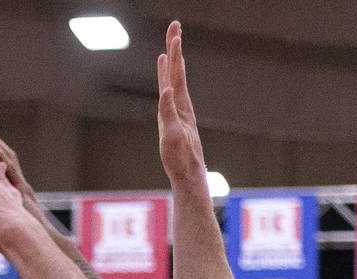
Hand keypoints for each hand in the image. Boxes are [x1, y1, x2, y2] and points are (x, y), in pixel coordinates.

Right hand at [157, 22, 208, 189]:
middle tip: (175, 26)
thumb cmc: (180, 158)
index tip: (175, 33)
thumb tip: (167, 90)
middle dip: (175, 49)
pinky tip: (167, 83)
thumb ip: (168, 112)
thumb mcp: (172, 135)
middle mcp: (181, 105)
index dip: (174, 54)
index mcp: (180, 106)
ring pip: (175, 82)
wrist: (189, 175)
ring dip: (172, 64)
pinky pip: (171, 96)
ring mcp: (178, 112)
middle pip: (176, 71)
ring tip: (170, 48)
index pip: (176, 74)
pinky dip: (168, 84)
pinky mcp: (175, 121)